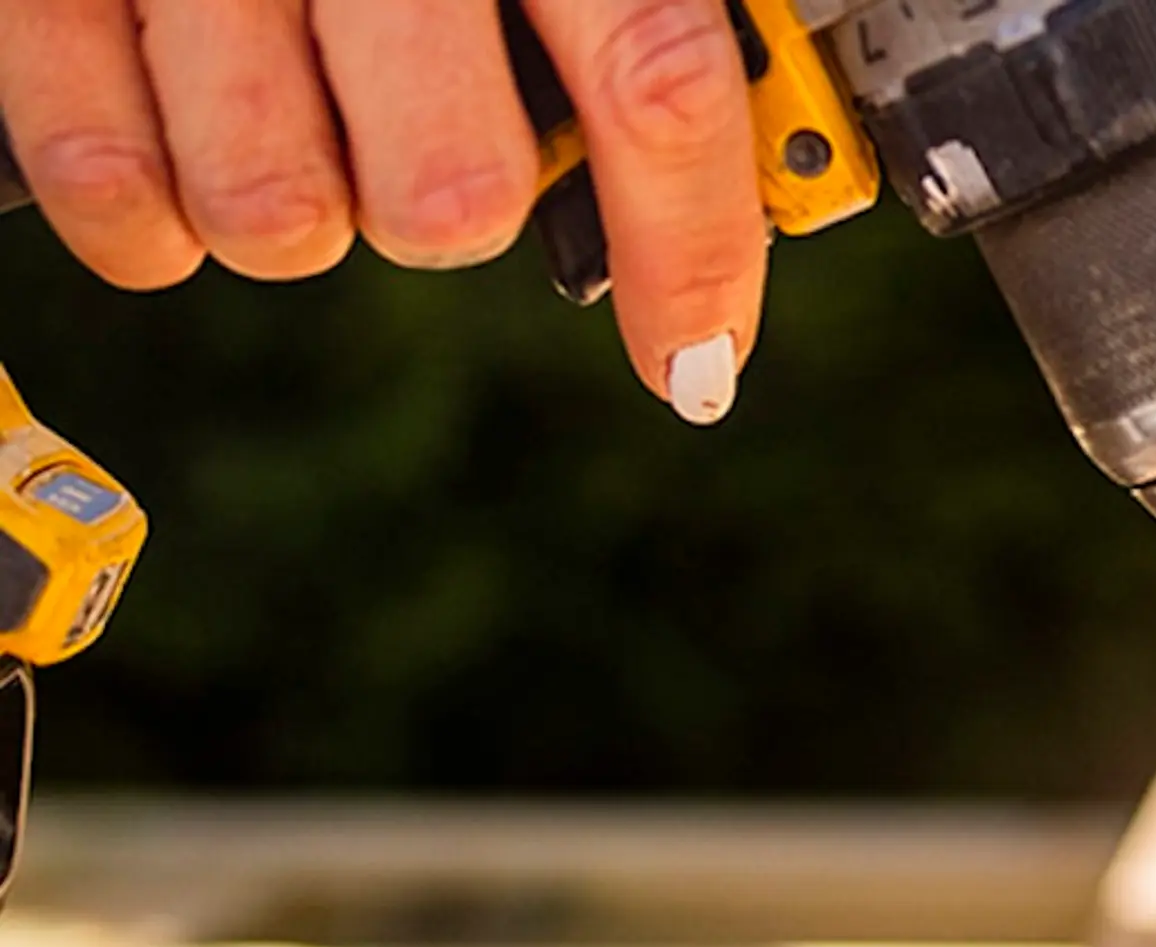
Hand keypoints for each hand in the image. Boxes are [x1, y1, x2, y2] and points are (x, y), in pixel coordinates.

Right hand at [0, 0, 765, 419]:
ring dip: (296, 204)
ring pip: (283, 220)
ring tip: (283, 101)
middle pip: (453, 198)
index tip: (697, 358)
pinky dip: (148, 211)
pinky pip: (109, 184)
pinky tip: (175, 135)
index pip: (659, 82)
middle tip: (413, 123)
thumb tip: (702, 148)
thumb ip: (617, 2)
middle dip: (446, 208)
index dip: (692, 250)